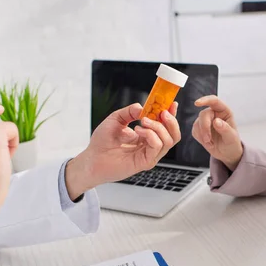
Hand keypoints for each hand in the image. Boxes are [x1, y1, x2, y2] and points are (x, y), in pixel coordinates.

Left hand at [65, 102, 180, 197]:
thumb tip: (142, 107)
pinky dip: (150, 135)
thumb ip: (129, 111)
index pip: (166, 126)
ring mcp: (149, 155)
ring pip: (168, 140)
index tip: (171, 103)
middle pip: (174, 135)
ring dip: (158, 127)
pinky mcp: (145, 162)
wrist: (92, 158)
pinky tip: (138, 131)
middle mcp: (151, 146)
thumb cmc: (102, 142)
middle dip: (170, 121)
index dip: (172, 115)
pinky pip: (157, 146)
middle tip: (161, 112)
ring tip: (142, 121)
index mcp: (147, 136)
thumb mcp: (116, 119)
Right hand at [192, 95, 242, 170]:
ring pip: (197, 122)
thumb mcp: (232, 138)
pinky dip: (200, 138)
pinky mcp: (199, 128)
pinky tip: (208, 142)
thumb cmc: (232, 143)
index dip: (205, 100)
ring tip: (211, 143)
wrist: (226, 153)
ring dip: (202, 134)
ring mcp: (206, 120)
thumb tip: (216, 121)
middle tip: (208, 140)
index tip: (197, 103)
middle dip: (204, 127)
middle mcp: (214, 113)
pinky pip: (195, 130)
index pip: (214, 101)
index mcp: (224, 111)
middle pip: (204, 114)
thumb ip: (225, 129)